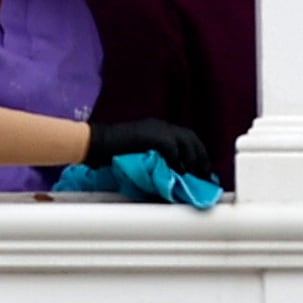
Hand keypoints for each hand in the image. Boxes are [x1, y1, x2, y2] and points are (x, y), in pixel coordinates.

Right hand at [83, 116, 212, 182]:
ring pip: (186, 142)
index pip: (187, 138)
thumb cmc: (113, 152)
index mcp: (158, 128)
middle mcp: (161, 125)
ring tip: (195, 176)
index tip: (203, 171)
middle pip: (191, 138)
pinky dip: (178, 161)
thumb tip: (175, 175)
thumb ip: (158, 160)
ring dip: (193, 160)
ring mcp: (156, 128)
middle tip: (205, 176)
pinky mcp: (152, 136)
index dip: (198, 154)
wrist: (96, 143)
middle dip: (201, 158)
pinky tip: (179, 172)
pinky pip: (172, 148)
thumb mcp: (142, 154)